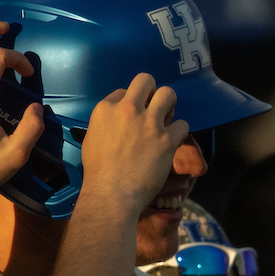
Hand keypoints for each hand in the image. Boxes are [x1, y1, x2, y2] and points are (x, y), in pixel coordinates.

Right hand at [78, 74, 189, 221]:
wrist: (112, 194)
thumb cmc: (98, 173)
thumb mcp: (92, 139)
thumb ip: (105, 124)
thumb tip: (116, 122)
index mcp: (106, 109)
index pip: (123, 91)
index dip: (130, 103)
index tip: (132, 117)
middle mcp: (128, 109)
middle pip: (146, 81)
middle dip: (152, 92)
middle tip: (154, 109)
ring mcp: (149, 123)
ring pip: (169, 94)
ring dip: (169, 105)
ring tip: (166, 120)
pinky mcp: (167, 139)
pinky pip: (183, 124)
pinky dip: (179, 133)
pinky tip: (173, 142)